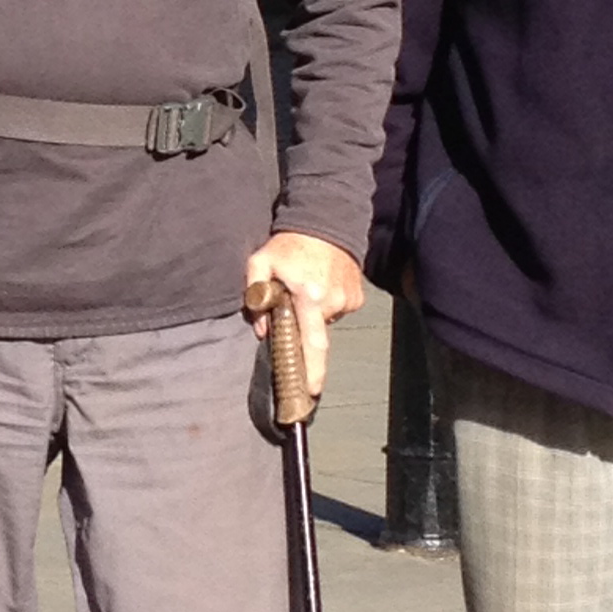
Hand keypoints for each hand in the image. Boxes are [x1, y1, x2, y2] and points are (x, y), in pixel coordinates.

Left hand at [242, 232, 365, 407]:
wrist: (326, 219)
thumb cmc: (289, 244)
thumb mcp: (260, 261)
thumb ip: (255, 294)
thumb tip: (262, 330)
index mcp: (308, 297)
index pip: (312, 343)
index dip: (312, 371)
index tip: (311, 392)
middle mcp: (332, 301)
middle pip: (315, 334)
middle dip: (305, 335)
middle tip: (297, 318)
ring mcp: (348, 299)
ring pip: (325, 320)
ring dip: (313, 313)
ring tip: (305, 288)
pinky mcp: (357, 296)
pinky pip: (337, 309)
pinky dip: (326, 304)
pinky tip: (320, 284)